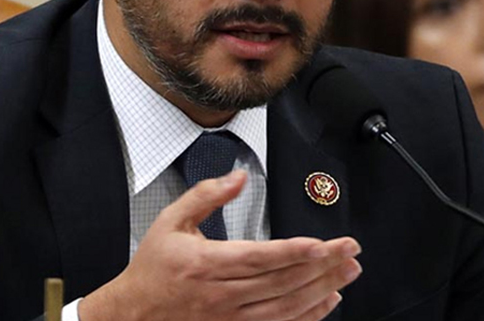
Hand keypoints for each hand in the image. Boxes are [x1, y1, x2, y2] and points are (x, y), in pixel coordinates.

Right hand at [78, 170, 361, 320]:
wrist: (134, 314)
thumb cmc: (154, 269)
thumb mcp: (171, 221)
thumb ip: (206, 195)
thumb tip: (237, 176)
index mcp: (207, 264)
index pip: (260, 257)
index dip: (295, 251)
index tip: (323, 244)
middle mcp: (222, 294)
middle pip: (282, 281)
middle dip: (323, 266)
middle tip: (350, 251)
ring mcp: (231, 318)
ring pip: (287, 306)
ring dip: (322, 289)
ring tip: (347, 272)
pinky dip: (307, 315)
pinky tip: (326, 301)